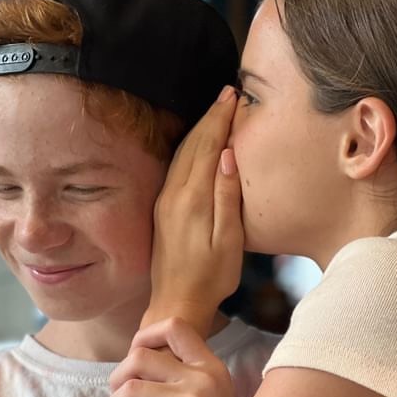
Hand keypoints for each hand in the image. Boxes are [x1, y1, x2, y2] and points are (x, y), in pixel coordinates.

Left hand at [145, 86, 242, 336]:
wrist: (176, 303)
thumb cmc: (211, 278)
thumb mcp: (229, 241)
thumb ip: (228, 197)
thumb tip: (229, 156)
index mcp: (193, 200)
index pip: (208, 146)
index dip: (221, 118)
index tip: (233, 95)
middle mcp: (174, 195)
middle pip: (193, 144)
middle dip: (210, 116)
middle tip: (227, 94)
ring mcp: (165, 202)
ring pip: (182, 153)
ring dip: (199, 129)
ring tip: (216, 111)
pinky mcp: (162, 211)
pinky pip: (176, 168)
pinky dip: (189, 148)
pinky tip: (198, 145)